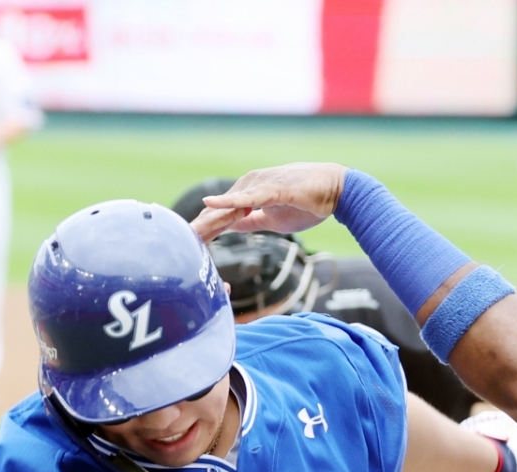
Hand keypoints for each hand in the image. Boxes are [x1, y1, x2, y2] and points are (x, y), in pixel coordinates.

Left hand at [190, 163, 347, 241]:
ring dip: (210, 219)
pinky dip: (229, 202)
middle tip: (181, 240)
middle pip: (220, 209)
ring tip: (191, 232)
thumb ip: (252, 222)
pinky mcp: (273, 188)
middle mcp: (250, 184)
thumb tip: (232, 226)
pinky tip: (212, 205)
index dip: (205, 228)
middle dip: (201, 226)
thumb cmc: (308, 203)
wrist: (336, 190)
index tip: (187, 242)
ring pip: (230, 205)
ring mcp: (261, 185)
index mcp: (250, 192)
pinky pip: (248, 197)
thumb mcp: (274, 220)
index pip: (222, 213)